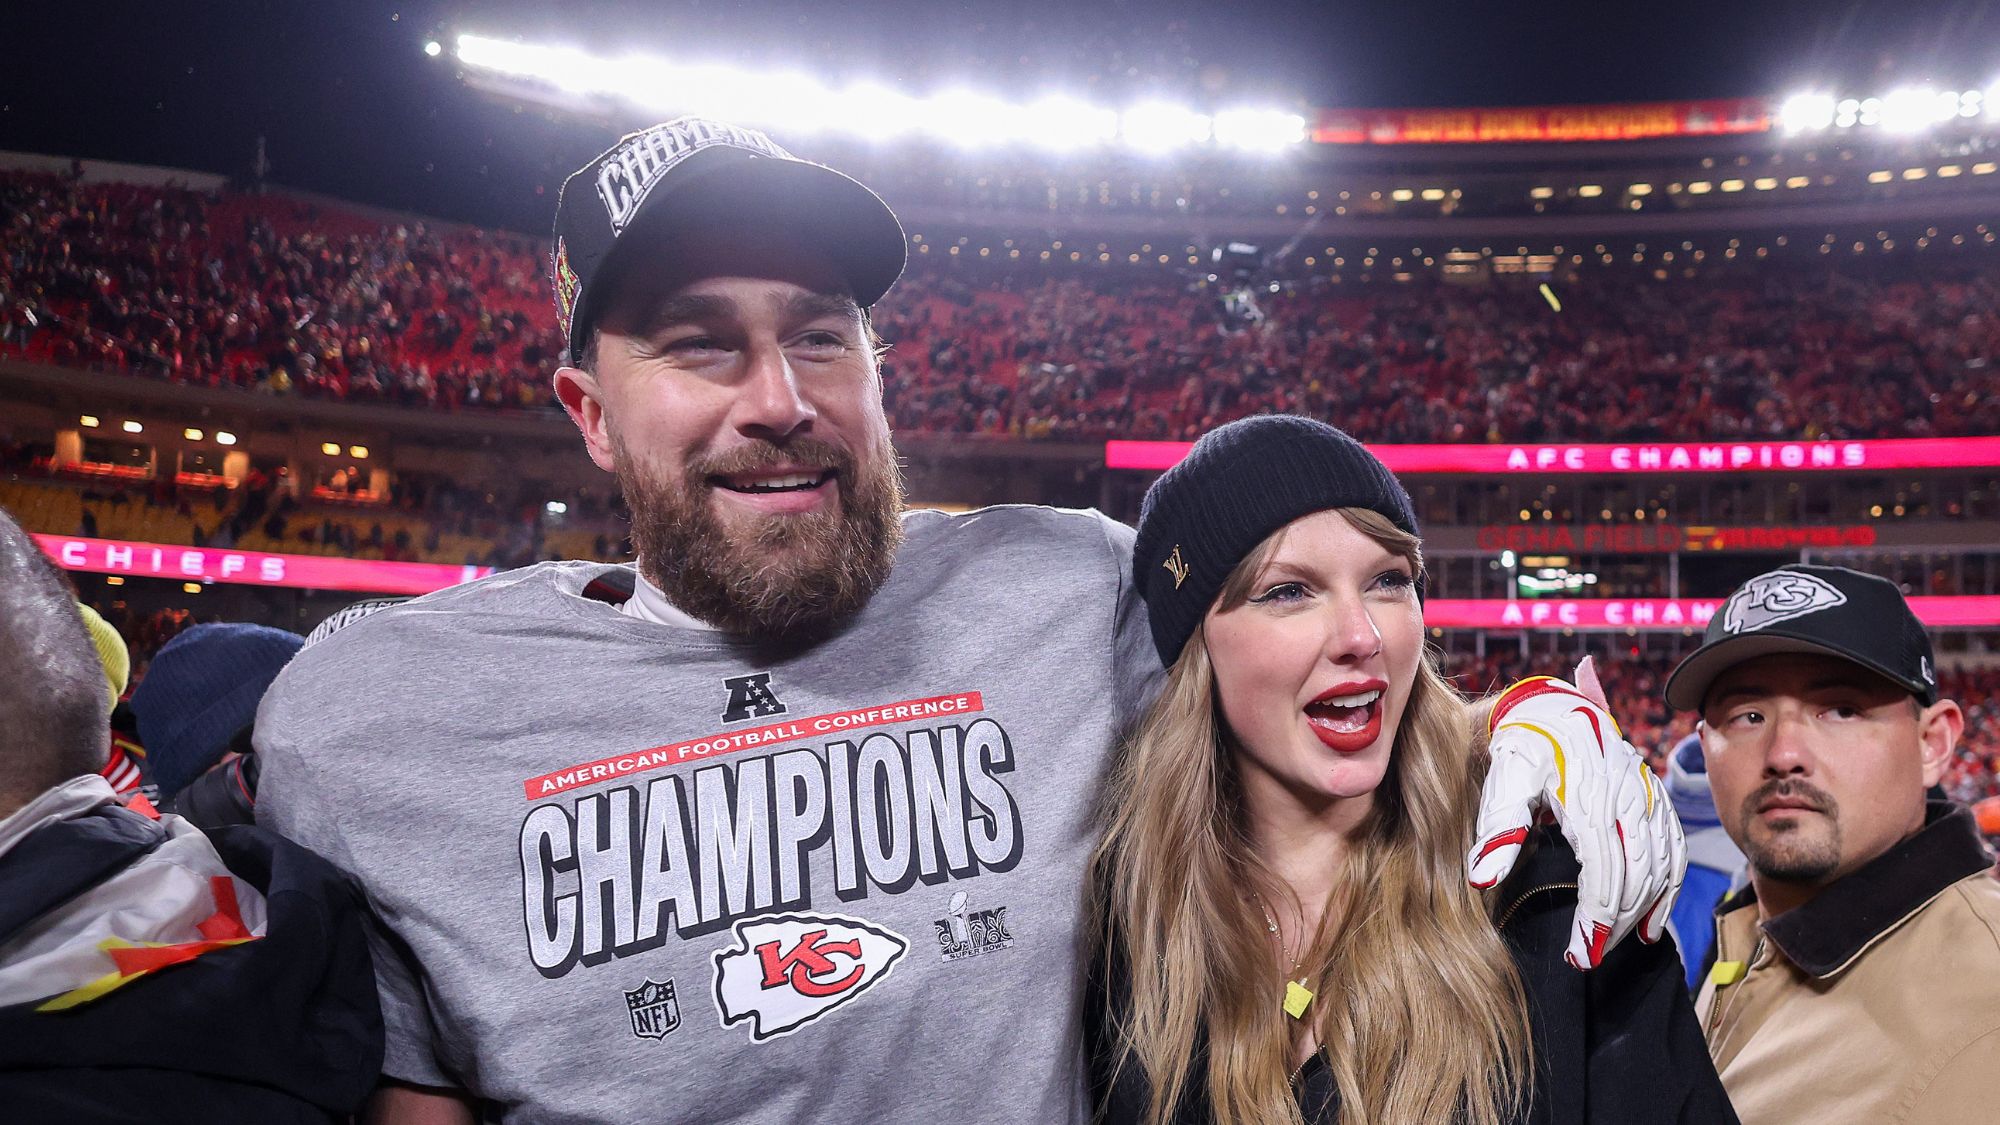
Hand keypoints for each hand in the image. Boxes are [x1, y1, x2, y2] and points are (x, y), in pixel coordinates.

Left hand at [1468, 657, 1686, 969]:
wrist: (1553, 705)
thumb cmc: (1522, 746)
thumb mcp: (1504, 779)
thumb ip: (1498, 828)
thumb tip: (1483, 881)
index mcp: (1591, 797)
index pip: (1604, 872)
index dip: (1595, 920)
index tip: (1579, 957)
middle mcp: (1629, 797)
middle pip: (1635, 876)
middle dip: (1614, 926)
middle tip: (1587, 959)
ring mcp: (1648, 797)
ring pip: (1660, 867)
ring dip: (1642, 913)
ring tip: (1613, 946)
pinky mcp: (1656, 799)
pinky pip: (1674, 850)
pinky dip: (1669, 890)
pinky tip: (1651, 925)